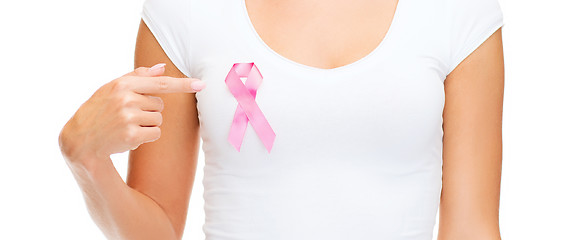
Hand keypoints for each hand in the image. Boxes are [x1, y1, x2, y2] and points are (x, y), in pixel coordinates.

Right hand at [58, 63, 205, 164]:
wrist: (81, 138)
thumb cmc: (100, 109)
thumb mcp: (113, 88)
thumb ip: (138, 77)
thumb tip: (163, 68)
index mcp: (123, 84)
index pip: (160, 83)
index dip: (183, 84)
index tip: (201, 84)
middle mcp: (126, 99)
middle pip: (160, 104)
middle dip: (149, 110)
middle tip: (127, 114)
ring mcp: (128, 118)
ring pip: (159, 120)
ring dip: (148, 124)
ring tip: (126, 125)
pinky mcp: (131, 136)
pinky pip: (155, 134)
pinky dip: (146, 136)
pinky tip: (128, 135)